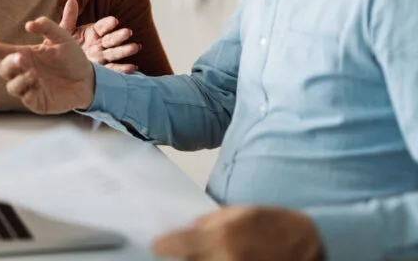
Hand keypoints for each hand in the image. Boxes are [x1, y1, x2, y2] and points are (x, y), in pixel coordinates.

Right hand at [0, 17, 95, 113]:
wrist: (90, 79)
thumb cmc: (73, 58)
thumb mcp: (63, 36)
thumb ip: (48, 26)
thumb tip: (29, 24)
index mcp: (25, 54)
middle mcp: (23, 71)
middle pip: (2, 69)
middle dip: (9, 64)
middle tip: (23, 59)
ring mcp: (29, 87)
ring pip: (11, 86)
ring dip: (19, 78)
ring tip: (34, 73)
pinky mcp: (37, 102)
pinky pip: (25, 98)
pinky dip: (28, 90)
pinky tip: (39, 83)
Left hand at [60, 0, 139, 73]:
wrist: (60, 63)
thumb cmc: (62, 44)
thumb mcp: (65, 30)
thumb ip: (69, 16)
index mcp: (92, 32)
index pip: (102, 26)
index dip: (108, 23)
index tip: (114, 21)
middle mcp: (100, 43)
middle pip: (111, 39)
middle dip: (120, 36)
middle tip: (128, 32)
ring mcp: (102, 56)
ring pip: (115, 52)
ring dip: (126, 50)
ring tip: (136, 47)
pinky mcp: (102, 68)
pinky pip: (113, 69)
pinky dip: (123, 69)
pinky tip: (133, 68)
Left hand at [153, 206, 323, 260]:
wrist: (310, 245)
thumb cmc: (276, 226)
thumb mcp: (240, 212)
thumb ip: (211, 222)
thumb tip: (189, 230)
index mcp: (220, 238)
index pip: (175, 246)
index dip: (163, 245)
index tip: (158, 245)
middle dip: (182, 257)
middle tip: (179, 252)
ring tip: (204, 254)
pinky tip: (217, 257)